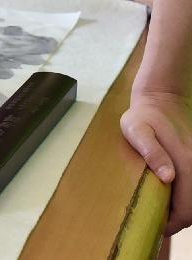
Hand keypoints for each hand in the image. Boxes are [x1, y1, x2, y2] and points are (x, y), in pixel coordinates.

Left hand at [121, 91, 191, 233]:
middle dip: (175, 220)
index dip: (171, 225)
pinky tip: (167, 194)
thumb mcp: (137, 129)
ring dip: (180, 209)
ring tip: (159, 209)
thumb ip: (151, 152)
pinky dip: (184, 197)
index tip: (154, 227)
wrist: (162, 97)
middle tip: (153, 221)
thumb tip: (167, 177)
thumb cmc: (145, 115)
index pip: (186, 212)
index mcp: (186, 164)